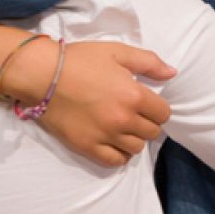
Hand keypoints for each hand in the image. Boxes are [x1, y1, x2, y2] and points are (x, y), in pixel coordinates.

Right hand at [26, 41, 175, 166]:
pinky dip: (119, 155)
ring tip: (123, 128)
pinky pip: (115, 161)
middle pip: (152, 133)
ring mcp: (106, 136)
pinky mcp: (88, 147)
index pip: (163, 113)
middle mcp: (124, 119)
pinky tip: (114, 143)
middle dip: (147, 123)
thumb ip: (148, 62)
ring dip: (134, 139)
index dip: (157, 108)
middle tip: (134, 115)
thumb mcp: (116, 52)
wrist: (42, 75)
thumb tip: (172, 73)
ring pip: (136, 149)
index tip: (146, 104)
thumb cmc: (79, 60)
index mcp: (134, 95)